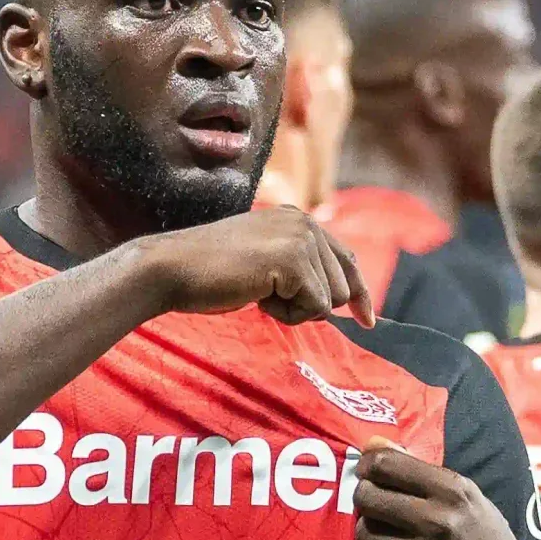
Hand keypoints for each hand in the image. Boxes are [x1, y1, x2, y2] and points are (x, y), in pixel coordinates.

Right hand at [132, 205, 375, 326]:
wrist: (172, 268)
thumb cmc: (211, 273)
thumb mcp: (264, 262)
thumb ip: (298, 268)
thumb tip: (337, 301)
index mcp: (298, 219)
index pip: (346, 259)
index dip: (359, 293)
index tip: (367, 320)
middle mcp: (305, 222)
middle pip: (342, 286)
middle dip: (307, 304)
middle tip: (264, 294)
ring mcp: (301, 238)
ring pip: (330, 299)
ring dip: (295, 309)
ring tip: (258, 291)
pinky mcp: (293, 259)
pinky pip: (314, 307)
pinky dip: (286, 314)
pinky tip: (257, 296)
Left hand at [352, 438, 535, 539]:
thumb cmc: (482, 535)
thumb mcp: (464, 494)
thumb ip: (416, 467)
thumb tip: (371, 443)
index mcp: (452, 490)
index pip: (386, 465)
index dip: (368, 465)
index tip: (368, 472)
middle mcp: (436, 520)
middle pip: (368, 496)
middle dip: (364, 495)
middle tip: (372, 500)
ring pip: (364, 530)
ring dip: (367, 527)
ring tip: (382, 527)